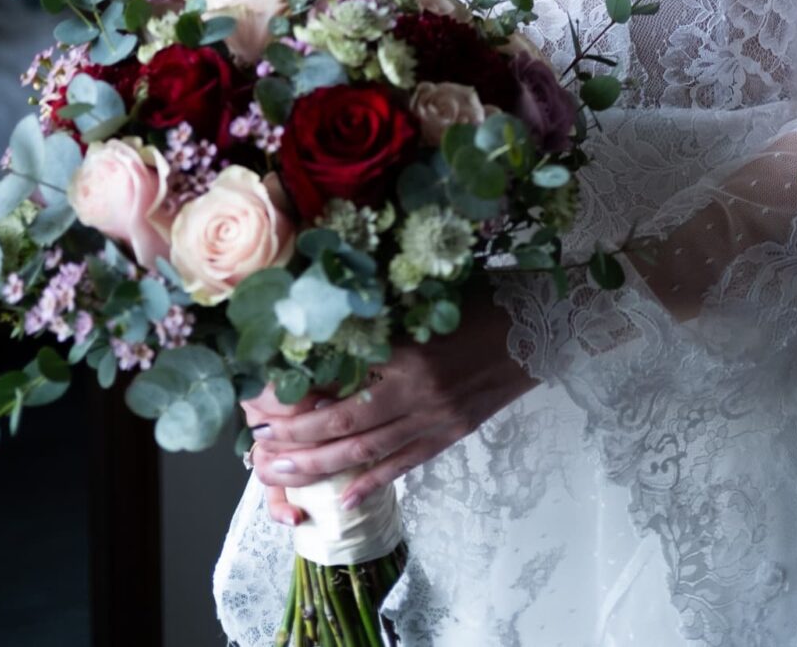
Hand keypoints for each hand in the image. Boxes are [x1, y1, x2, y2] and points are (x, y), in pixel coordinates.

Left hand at [243, 284, 537, 523]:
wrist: (539, 325)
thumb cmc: (481, 300)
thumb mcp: (424, 300)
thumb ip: (381, 321)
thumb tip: (328, 336)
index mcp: (405, 348)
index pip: (337, 379)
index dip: (296, 397)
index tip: (261, 405)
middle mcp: (415, 390)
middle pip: (341, 423)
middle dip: (295, 441)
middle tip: (256, 452)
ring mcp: (434, 417)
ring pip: (365, 450)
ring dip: (319, 468)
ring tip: (280, 477)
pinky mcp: (451, 433)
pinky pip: (405, 463)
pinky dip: (371, 482)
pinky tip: (342, 498)